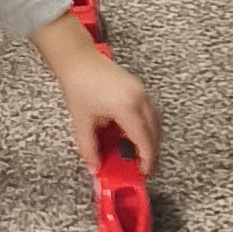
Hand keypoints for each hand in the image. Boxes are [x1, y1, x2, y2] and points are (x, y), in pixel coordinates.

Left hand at [36, 12, 159, 175]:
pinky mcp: (137, 87)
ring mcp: (140, 91)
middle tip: (142, 165)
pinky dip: (146, 125)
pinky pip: (149, 111)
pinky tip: (133, 133)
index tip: (143, 171)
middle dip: (150, 151)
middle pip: (154, 132)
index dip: (146, 158)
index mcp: (126, 107)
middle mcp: (138, 98)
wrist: (78, 60)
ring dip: (150, 138)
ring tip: (139, 152)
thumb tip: (94, 166)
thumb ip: (89, 148)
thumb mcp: (81, 122)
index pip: (143, 140)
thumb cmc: (79, 84)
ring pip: (155, 121)